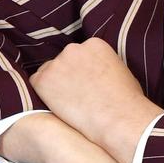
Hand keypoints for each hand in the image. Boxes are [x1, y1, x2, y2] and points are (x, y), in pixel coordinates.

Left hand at [29, 38, 161, 162]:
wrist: (118, 118)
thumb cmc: (127, 102)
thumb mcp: (120, 72)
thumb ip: (103, 65)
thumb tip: (97, 72)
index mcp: (94, 44)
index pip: (80, 55)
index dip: (81, 72)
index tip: (87, 85)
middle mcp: (73, 48)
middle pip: (64, 61)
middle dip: (67, 76)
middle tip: (77, 96)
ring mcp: (57, 62)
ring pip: (49, 72)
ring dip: (56, 85)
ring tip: (70, 104)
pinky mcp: (44, 79)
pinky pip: (36, 84)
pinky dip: (43, 94)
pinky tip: (58, 106)